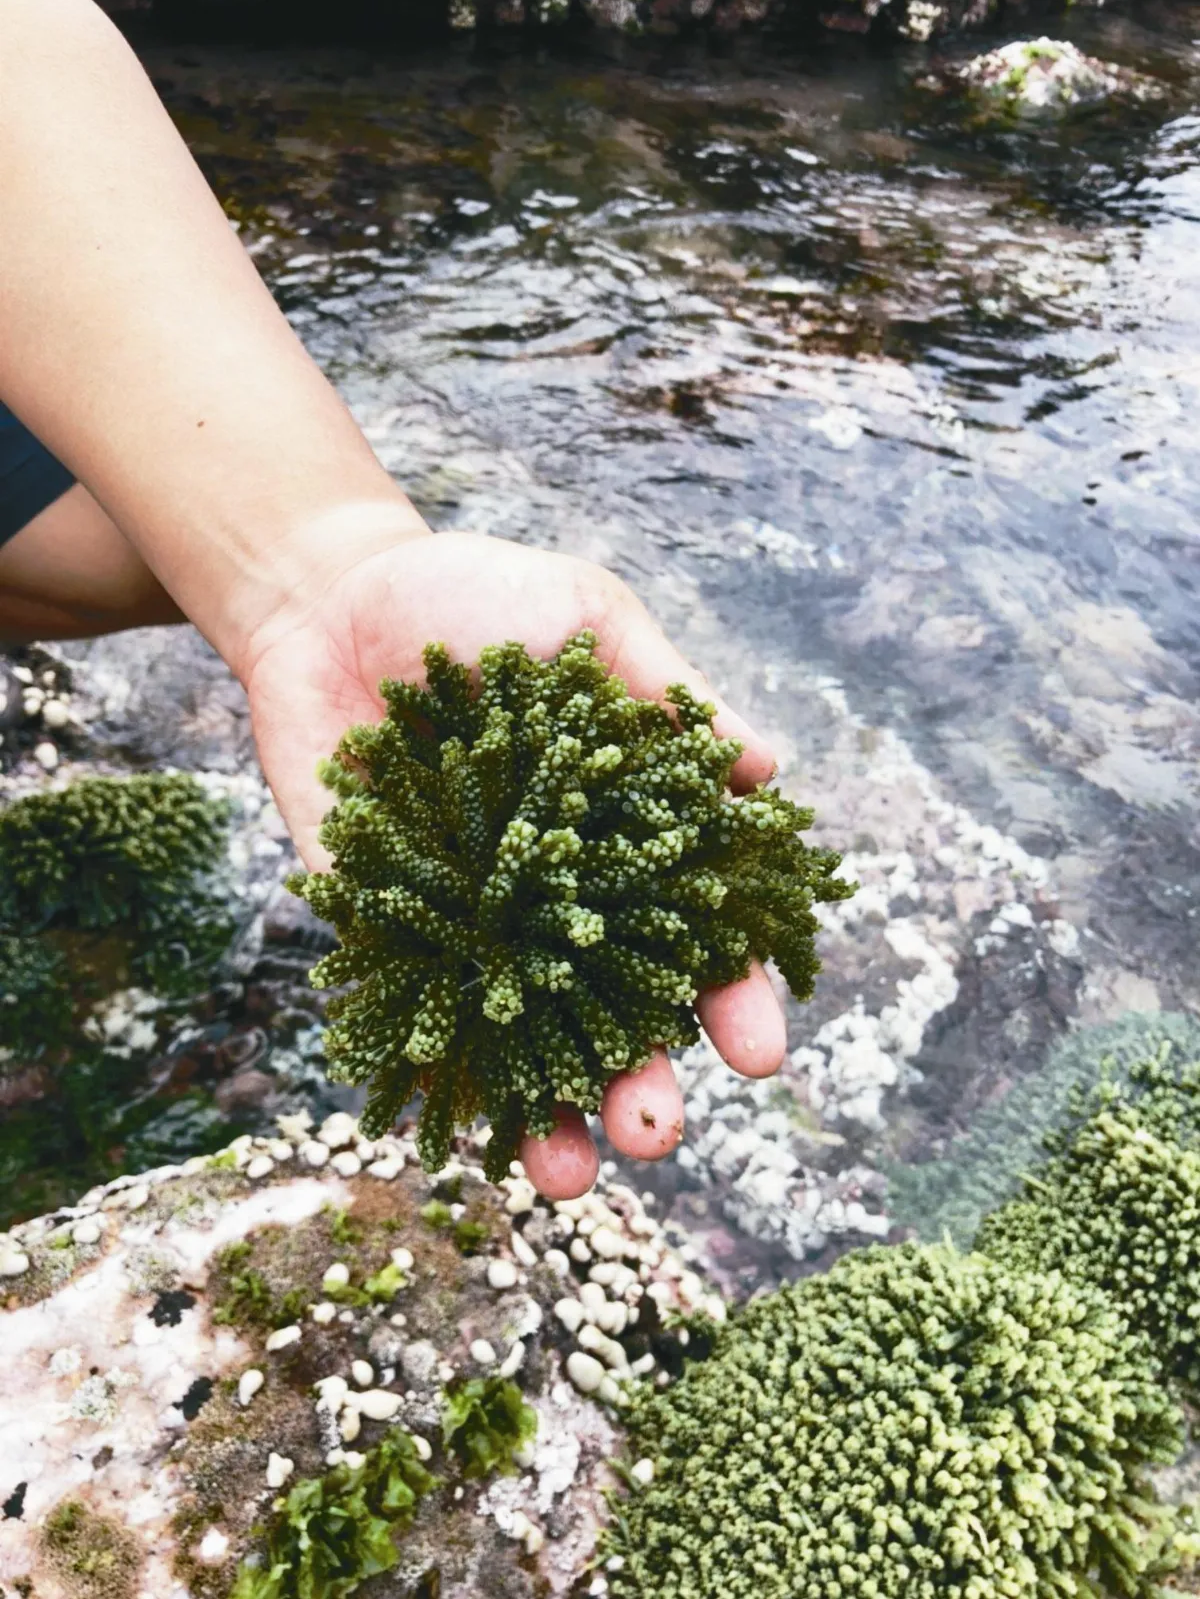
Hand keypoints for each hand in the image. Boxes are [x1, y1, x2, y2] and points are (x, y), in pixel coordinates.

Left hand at [244, 530, 787, 1198]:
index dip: (731, 993)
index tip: (757, 1051)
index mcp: (621, 833)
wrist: (330, 597)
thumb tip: (767, 764)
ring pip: (518, 1037)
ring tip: (572, 1172)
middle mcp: (553, 895)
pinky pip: (406, 1008)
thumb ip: (669, 694)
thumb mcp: (588, 621)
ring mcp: (465, 919)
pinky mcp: (376, 922)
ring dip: (546, 1110)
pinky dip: (434, 1069)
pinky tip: (460, 1127)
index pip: (695, 931)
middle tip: (658, 1133)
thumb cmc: (478, 600)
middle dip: (642, 1078)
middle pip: (611, 1008)